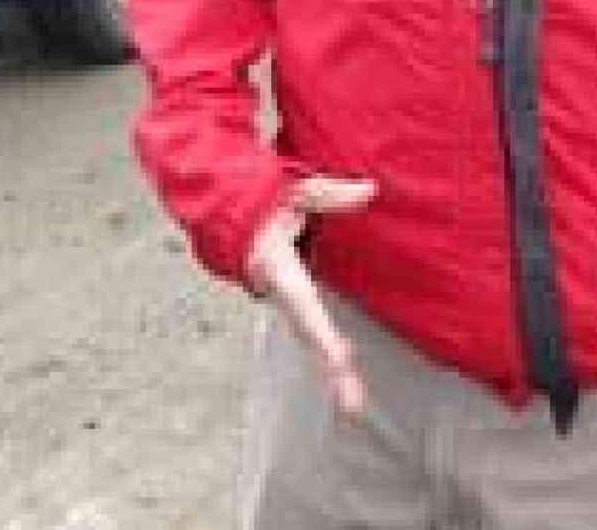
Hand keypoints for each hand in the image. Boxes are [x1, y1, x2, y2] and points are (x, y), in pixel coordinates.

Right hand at [246, 175, 377, 416]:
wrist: (226, 215)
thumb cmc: (261, 203)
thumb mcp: (294, 192)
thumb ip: (330, 195)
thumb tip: (370, 190)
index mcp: (276, 266)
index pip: (304, 302)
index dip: (321, 331)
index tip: (339, 359)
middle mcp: (277, 291)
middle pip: (307, 334)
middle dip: (329, 370)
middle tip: (352, 405)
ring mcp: (282, 301)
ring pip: (308, 338)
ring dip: (329, 372)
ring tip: (351, 404)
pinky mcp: (290, 304)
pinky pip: (309, 332)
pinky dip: (326, 356)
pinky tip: (344, 379)